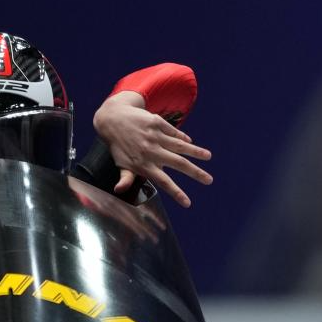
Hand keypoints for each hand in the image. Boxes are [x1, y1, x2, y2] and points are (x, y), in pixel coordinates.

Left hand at [93, 92, 211, 206]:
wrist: (113, 118)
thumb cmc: (118, 146)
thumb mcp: (121, 163)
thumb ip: (126, 178)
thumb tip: (119, 191)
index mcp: (143, 164)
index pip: (163, 182)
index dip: (176, 193)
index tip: (188, 203)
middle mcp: (151, 150)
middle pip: (178, 163)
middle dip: (195, 173)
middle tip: (209, 180)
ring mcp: (155, 136)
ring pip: (179, 146)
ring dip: (196, 152)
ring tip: (208, 157)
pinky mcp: (157, 123)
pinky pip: (173, 132)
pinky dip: (182, 138)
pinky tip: (191, 143)